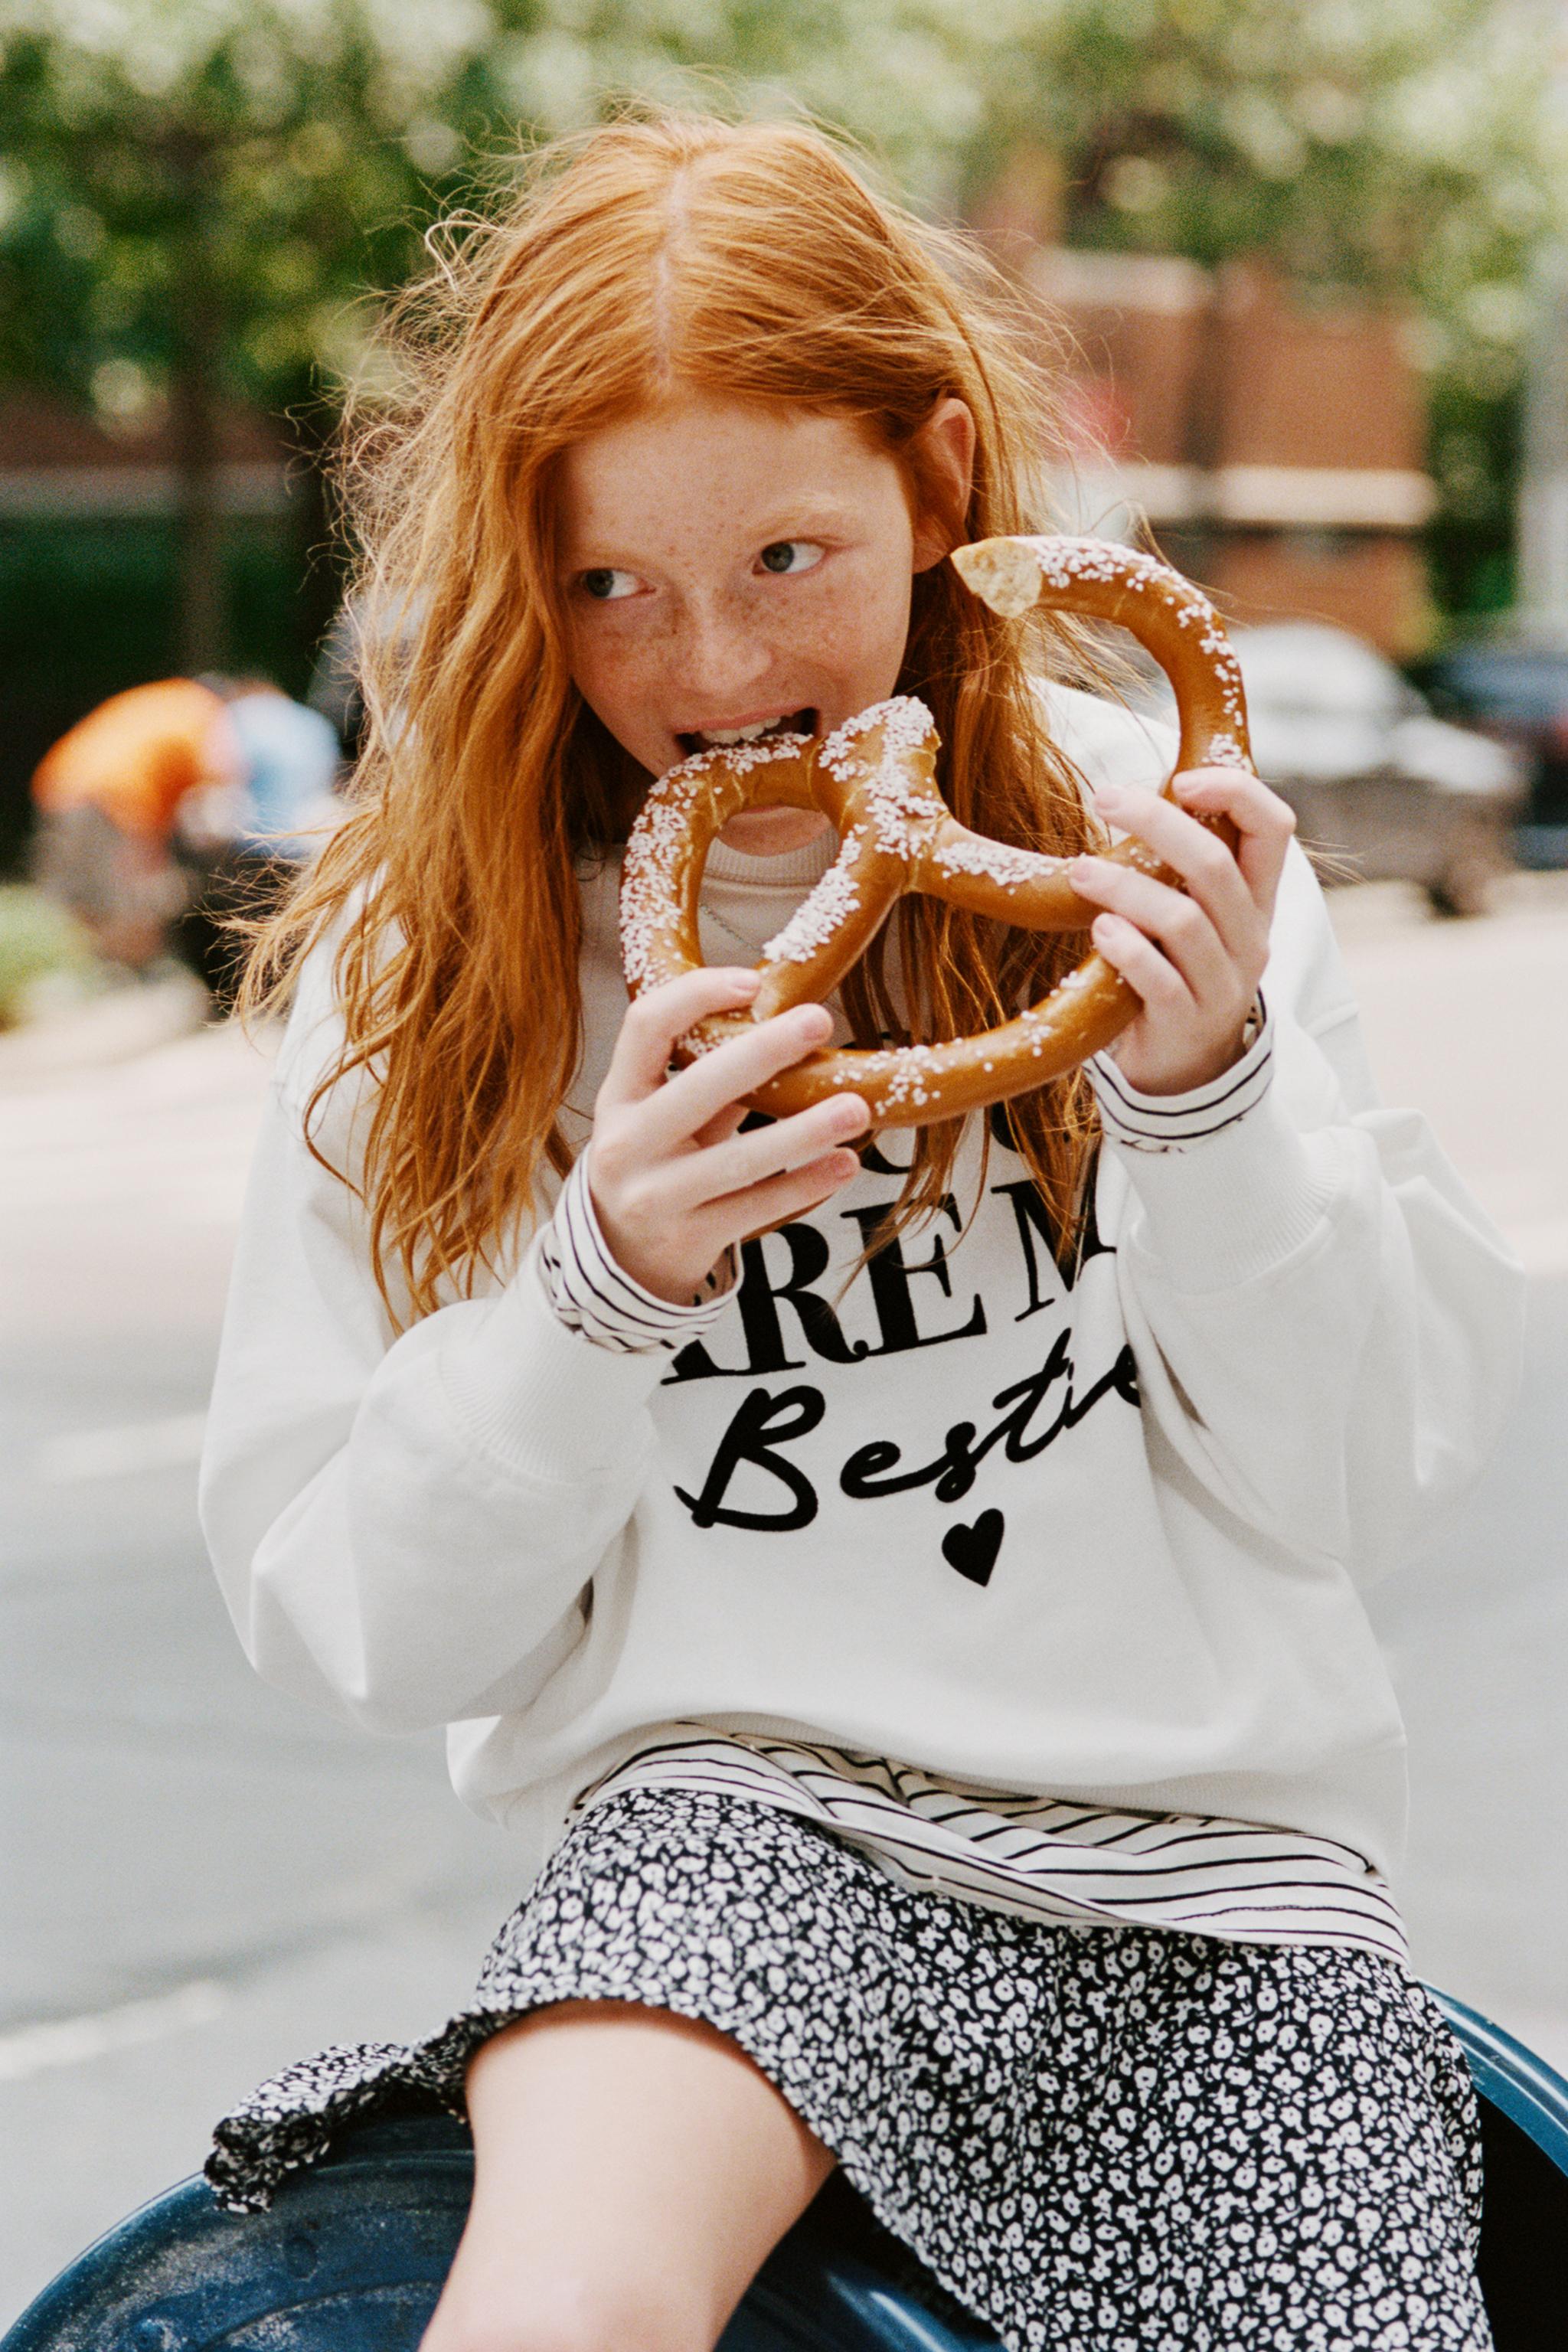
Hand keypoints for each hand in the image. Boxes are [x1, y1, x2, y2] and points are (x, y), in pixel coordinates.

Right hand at [589, 967, 869, 1303]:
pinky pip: (756, 1208)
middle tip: (819, 1020)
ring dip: (803, 1132)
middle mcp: (627, 1143)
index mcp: (620, 1095)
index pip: (645, 1026)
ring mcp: (654, 1196)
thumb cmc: (658, 1161)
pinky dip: (805, 1185)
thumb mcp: (662, 1114)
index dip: (695, 996)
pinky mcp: (688, 1238)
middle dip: (762, 1051)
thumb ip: (713, 1076)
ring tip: (856, 1108)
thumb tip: (791, 1022)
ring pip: (737, 1159)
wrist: (623, 1253)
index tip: (752, 982)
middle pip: (698, 1087)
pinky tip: (845, 1163)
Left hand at [1066, 767, 1295, 1095]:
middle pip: (1216, 865)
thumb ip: (1179, 866)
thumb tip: (1131, 792)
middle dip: (1158, 822)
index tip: (1181, 776)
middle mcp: (1249, 937)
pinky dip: (1126, 950)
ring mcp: (1222, 984)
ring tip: (1080, 873)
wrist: (1184, 1065)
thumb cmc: (1175, 968)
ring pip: (1184, 921)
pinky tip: (1099, 931)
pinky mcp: (1185, 1023)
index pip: (1274, 828)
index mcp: (1256, 898)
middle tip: (1104, 798)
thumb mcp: (1193, 912)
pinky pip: (1159, 980)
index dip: (1236, 791)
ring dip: (1126, 888)